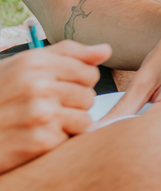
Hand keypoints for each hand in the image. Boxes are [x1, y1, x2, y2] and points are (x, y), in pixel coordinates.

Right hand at [0, 41, 109, 172]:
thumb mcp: (23, 66)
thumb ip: (67, 55)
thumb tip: (107, 50)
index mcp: (34, 62)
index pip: (89, 71)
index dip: (77, 83)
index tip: (56, 89)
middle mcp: (38, 85)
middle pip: (89, 96)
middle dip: (72, 105)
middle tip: (42, 109)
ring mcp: (40, 113)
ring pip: (85, 118)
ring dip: (68, 124)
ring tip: (40, 123)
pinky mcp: (41, 140)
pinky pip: (71, 138)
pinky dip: (58, 141)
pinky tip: (34, 137)